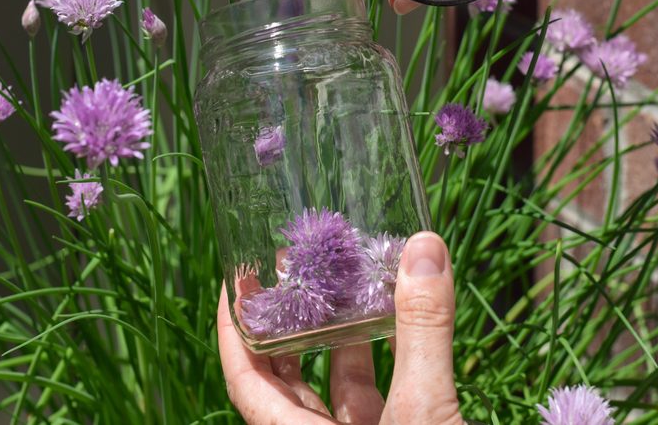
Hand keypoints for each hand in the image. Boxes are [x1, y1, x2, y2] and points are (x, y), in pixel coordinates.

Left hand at [218, 232, 462, 424]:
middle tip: (292, 269)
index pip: (242, 378)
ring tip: (344, 282)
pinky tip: (395, 323)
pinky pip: (373, 400)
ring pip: (333, 387)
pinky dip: (380, 362)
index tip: (233, 282)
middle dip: (288, 321)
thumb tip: (425, 249)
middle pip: (283, 376)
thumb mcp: (423, 410)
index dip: (232, 331)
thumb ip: (424, 333)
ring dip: (340, 336)